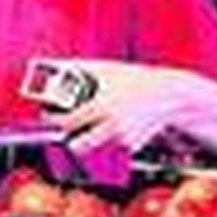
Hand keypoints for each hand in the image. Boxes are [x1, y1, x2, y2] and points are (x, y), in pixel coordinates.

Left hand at [55, 61, 197, 154]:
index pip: (67, 122)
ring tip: (88, 130)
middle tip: (67, 130)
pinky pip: (109, 151)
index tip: (48, 116)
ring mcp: (122, 139)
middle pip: (77, 146)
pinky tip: (110, 129)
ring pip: (93, 151)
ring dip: (87, 144)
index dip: (53, 120)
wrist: (168, 93)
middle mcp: (112, 126)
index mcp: (102, 107)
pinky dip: (106, 144)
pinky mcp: (131, 147)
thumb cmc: (135, 79)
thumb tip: (55, 65)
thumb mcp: (105, 69)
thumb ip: (78, 68)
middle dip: (69, 139)